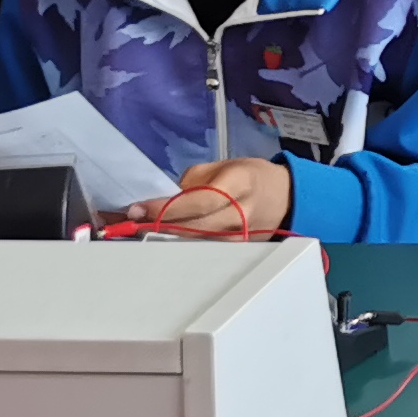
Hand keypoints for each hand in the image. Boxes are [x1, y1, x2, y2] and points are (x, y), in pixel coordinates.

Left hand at [126, 156, 295, 235]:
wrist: (286, 197)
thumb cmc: (252, 176)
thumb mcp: (226, 166)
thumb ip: (195, 181)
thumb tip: (166, 199)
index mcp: (240, 182)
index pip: (200, 200)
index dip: (167, 207)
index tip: (138, 208)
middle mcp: (242, 212)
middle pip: (196, 226)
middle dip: (161, 224)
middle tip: (131, 222)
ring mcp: (241, 235)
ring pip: (198, 242)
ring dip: (168, 236)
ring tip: (142, 230)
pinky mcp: (238, 250)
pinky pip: (206, 248)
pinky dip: (183, 244)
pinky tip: (165, 239)